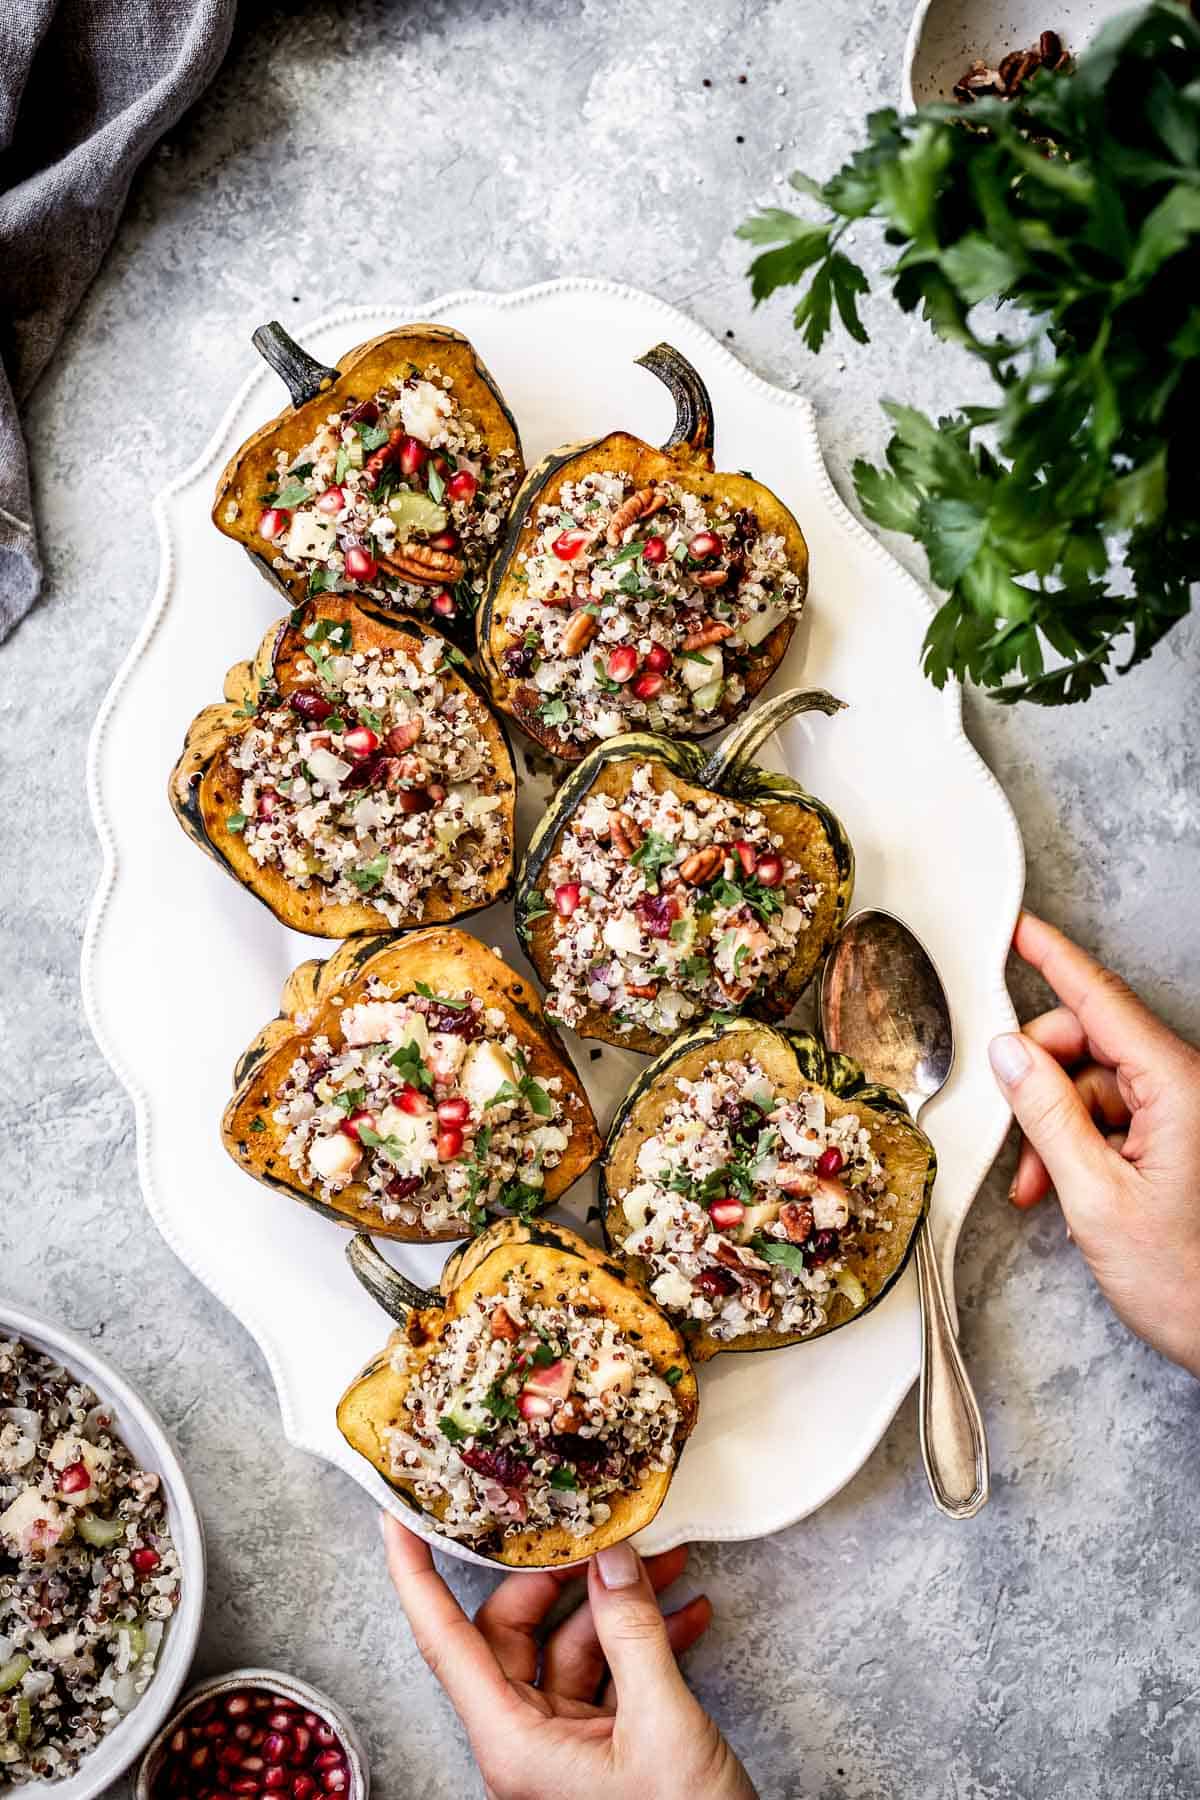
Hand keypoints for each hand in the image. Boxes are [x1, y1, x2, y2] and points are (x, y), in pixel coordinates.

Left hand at [382, 1515, 757, 1799]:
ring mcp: (563, 1749)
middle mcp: (525, 1743)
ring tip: (666, 1564)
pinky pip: (609, 1679)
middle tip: (600, 1532)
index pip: (444, 1640)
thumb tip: (611, 1558)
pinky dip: (645, 1643)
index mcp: (511, 1743)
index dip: (416, 1574)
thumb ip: (633, 1635)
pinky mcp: (604, 1753)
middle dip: (559, 1575)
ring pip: (569, 1649)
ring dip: (619, 1606)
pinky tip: (688, 1614)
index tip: (398, 1515)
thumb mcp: (662, 1727)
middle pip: (513, 1632)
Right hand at [988, 910, 1199, 1377]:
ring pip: (1093, 1085)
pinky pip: (1114, 1115)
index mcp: (1177, 1087)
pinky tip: (1065, 1190)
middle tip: (1012, 1135)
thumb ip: (1047, 1115)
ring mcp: (1186, 1113)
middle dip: (1038, 1082)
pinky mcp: (1182, 1138)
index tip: (1020, 929)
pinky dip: (1079, 1145)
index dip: (1054, 959)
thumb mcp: (1095, 1196)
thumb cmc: (1187, 1282)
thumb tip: (1009, 1053)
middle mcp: (1187, 1087)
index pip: (1101, 1000)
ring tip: (1039, 1188)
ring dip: (1054, 1128)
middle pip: (1088, 1043)